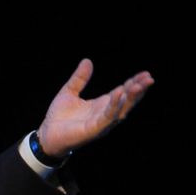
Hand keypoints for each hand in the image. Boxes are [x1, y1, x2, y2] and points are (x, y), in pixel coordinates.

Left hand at [36, 58, 153, 157]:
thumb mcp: (69, 92)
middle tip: (149, 78)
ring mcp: (101, 123)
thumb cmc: (58, 117)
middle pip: (126, 101)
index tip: (145, 74)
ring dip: (130, 98)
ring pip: (120, 110)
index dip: (133, 83)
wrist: (46, 134)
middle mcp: (105, 114)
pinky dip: (114, 106)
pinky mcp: (93, 130)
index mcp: (101, 105)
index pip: (122, 93)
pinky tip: (118, 95)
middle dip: (138, 90)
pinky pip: (107, 118)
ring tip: (139, 85)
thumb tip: (87, 61)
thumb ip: (79, 78)